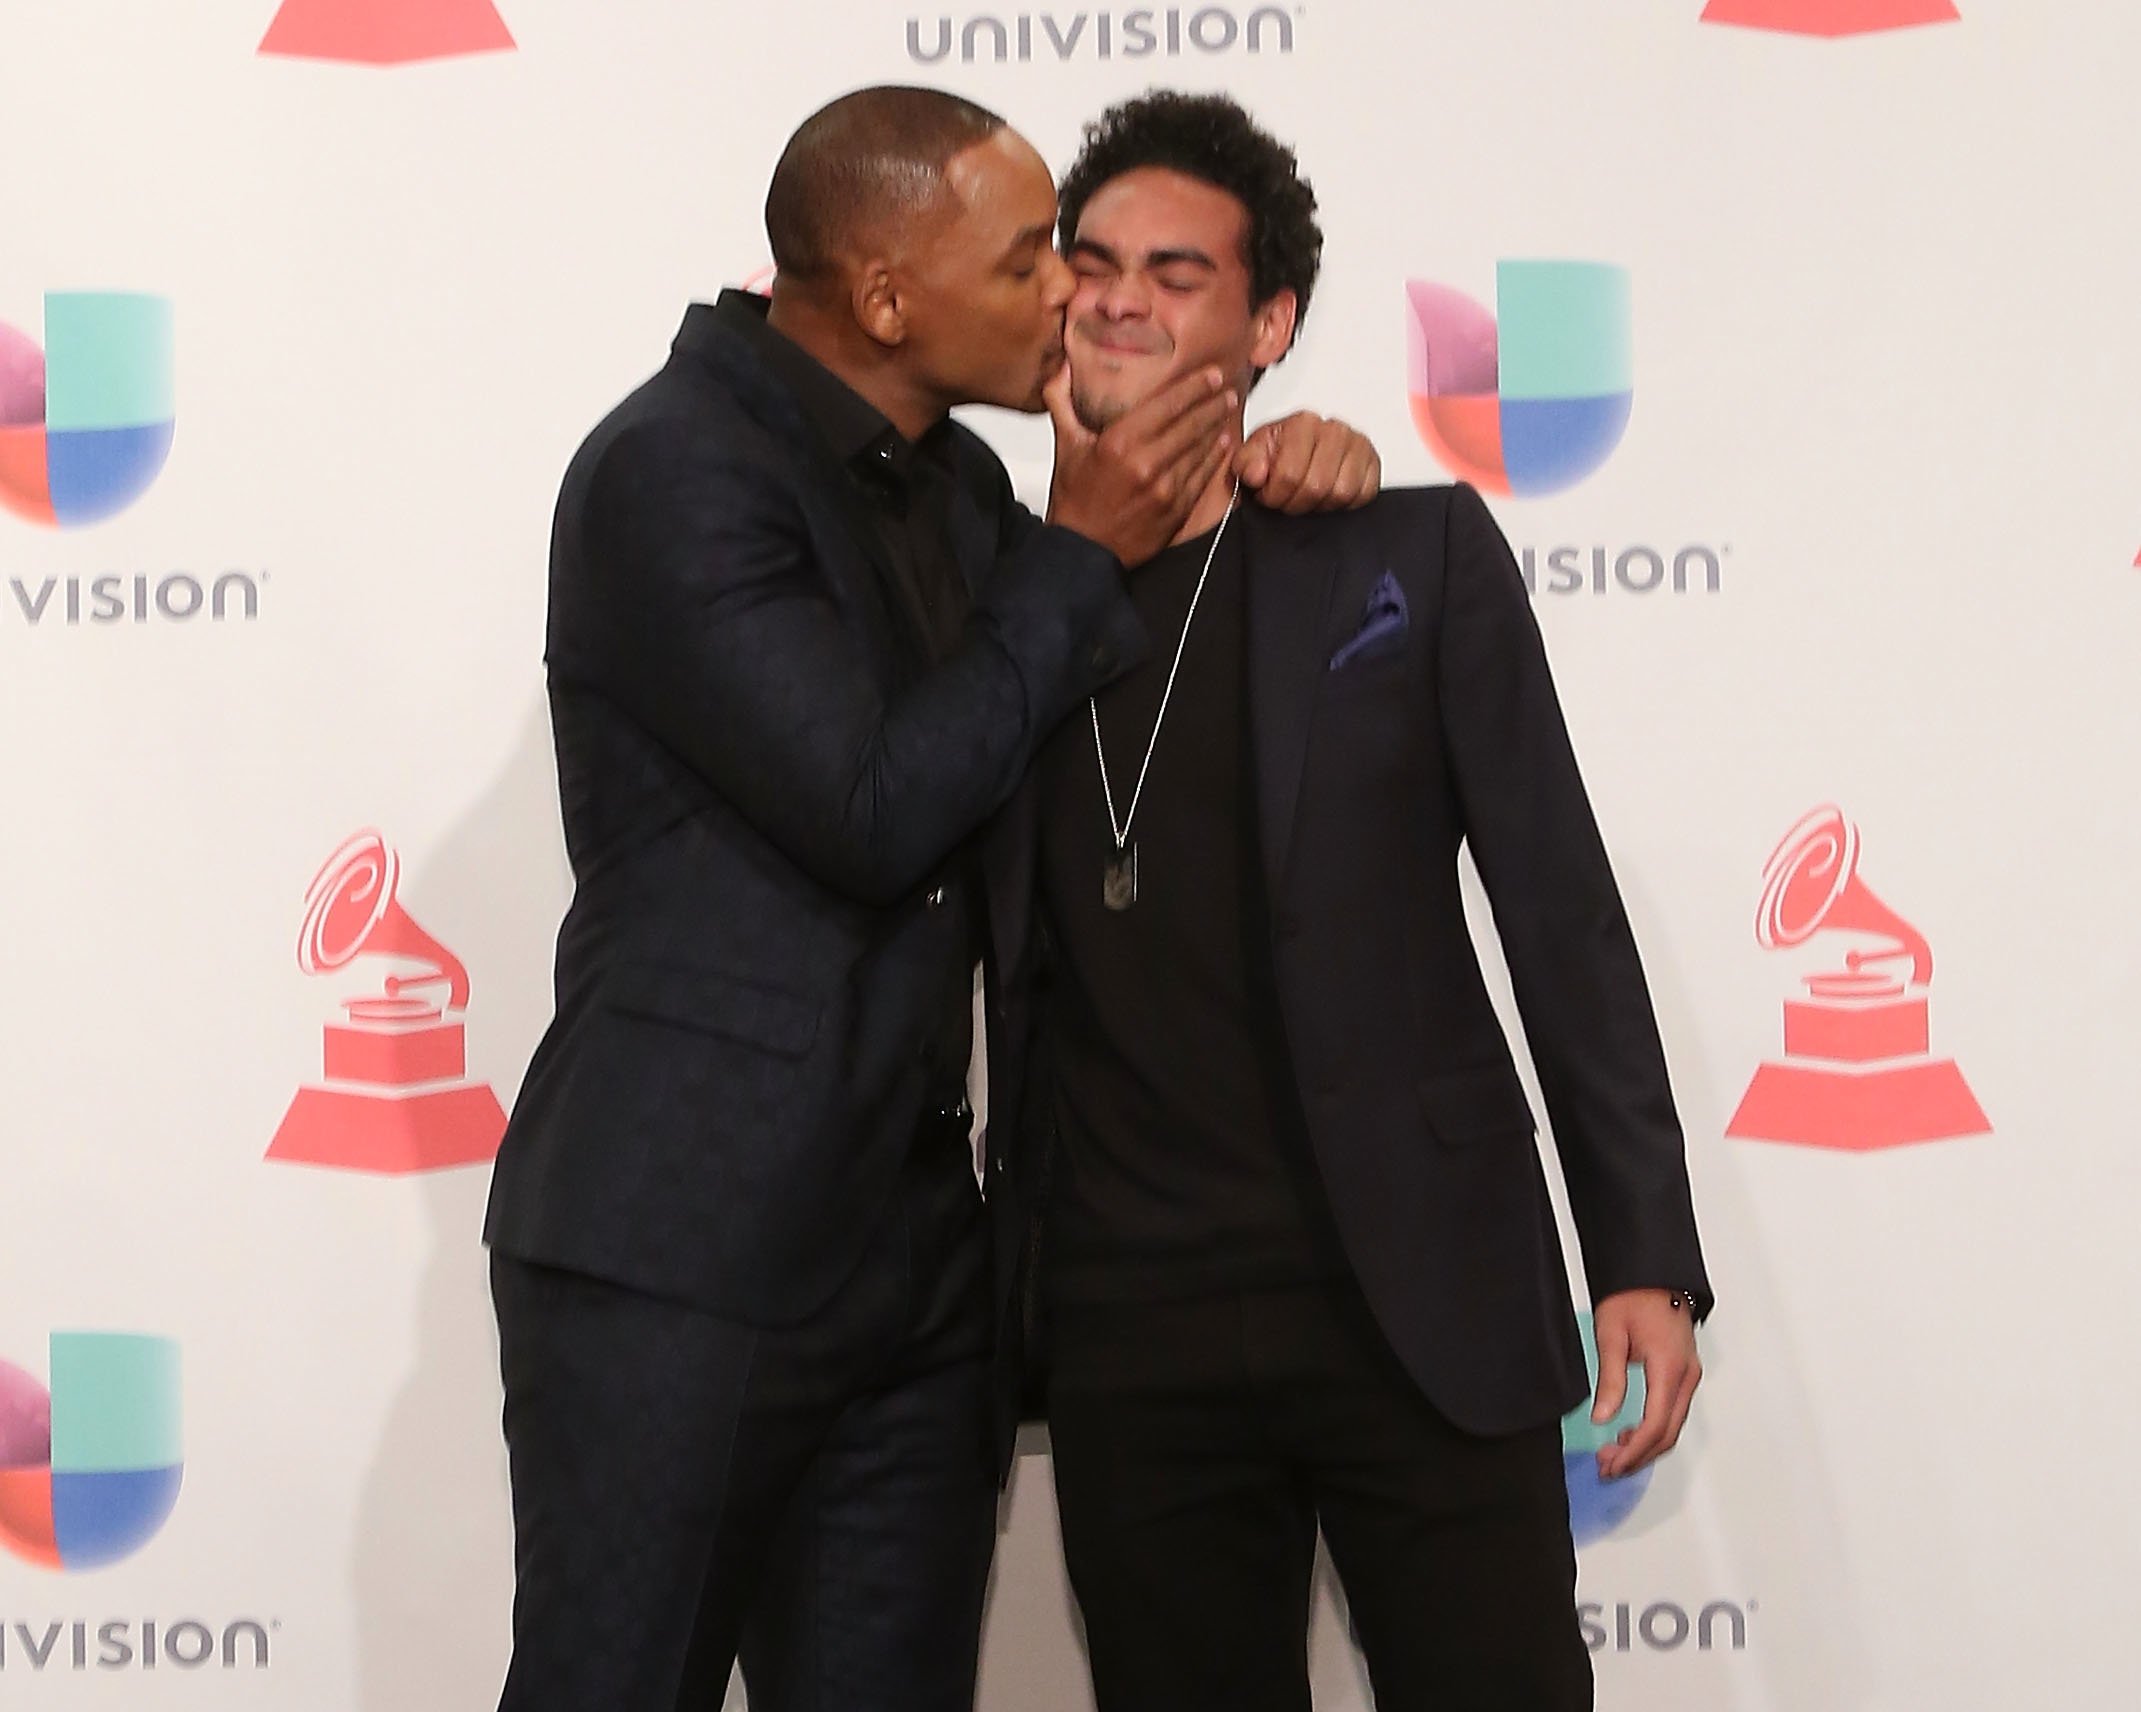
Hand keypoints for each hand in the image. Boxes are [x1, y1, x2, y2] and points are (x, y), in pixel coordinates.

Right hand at [1045, 362, 1236, 567]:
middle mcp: (1146, 464)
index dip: (1195, 386)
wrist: (1083, 551)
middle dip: (1213, 404)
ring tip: (1226, 411)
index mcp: (1119, 444)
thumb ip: (1063, 402)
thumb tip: (1064, 368)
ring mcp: (1165, 489)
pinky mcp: (1176, 510)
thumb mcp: (1065, 446)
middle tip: (1227, 390)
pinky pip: (1202, 476)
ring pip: (1201, 449)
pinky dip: (1214, 457)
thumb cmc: (1075, 501)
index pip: (1168, 404)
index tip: (1211, 375)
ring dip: (1217, 427)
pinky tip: (1221, 444)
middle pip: (1191, 424)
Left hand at [1233, 411, 1380, 513]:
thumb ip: (1245, 464)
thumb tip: (1257, 474)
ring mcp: (1357, 444)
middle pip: (1317, 487)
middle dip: (1296, 503)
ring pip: (1341, 493)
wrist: (1296, 452)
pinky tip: (1327, 495)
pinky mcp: (1373, 462)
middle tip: (1286, 500)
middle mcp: (1334, 429)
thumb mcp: (1250, 456)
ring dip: (1320, 505)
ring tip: (1306, 497)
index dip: (1275, 495)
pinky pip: (1363, 494)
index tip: (1268, 496)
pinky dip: (1344, 503)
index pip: (1290, 474)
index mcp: (1302, 423)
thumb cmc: (1276, 454)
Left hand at [1591, 1288, 1700, 1480]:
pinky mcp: (1685, 1373)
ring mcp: (1689, 1375)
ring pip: (1673, 1427)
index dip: (1633, 1452)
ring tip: (1614, 1456)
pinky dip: (1654, 1431)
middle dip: (1638, 1457)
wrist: (1652, 1274)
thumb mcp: (1611, 1335)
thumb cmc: (1633, 1296)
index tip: (1612, 1464)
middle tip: (1608, 1467)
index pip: (1655, 1425)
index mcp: (1670, 1368)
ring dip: (1646, 1447)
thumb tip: (1602, 1418)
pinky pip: (1673, 1413)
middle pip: (1668, 1434)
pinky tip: (1630, 1435)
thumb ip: (1610, 1380)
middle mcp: (1686, 1376)